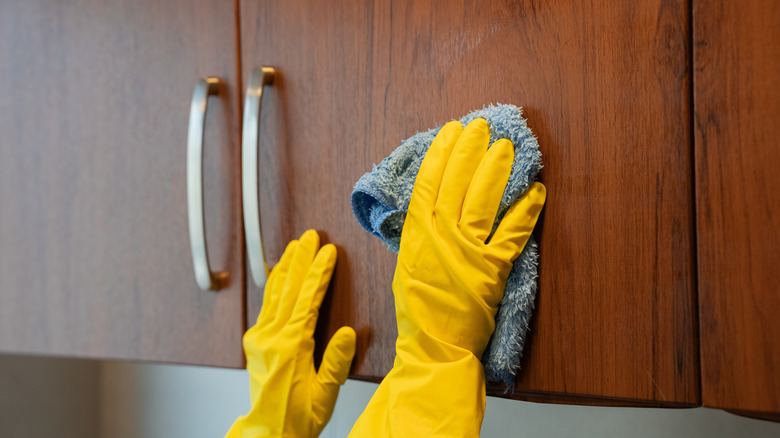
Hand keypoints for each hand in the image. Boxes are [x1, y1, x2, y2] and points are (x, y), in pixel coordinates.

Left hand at [227, 230, 355, 437]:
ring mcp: (259, 337)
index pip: (308, 300)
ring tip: (294, 246)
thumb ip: (338, 361)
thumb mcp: (326, 393)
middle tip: (310, 236)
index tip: (328, 252)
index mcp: (292, 347)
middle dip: (301, 259)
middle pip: (289, 288)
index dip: (320, 273)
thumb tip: (350, 332)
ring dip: (286, 266)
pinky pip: (265, 305)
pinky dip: (273, 285)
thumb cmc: (299, 417)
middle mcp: (271, 337)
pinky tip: (278, 273)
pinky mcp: (254, 341)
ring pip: (274, 293)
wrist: (269, 432)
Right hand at [350, 118, 545, 436]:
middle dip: (470, 151)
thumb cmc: (418, 308)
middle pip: (456, 183)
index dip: (442, 154)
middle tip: (482, 126)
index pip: (428, 182)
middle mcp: (440, 236)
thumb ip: (420, 233)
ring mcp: (467, 252)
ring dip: (496, 171)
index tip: (452, 131)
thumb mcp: (408, 263)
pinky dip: (526, 210)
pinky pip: (513, 233)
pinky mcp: (493, 269)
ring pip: (483, 200)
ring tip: (506, 147)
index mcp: (416, 233)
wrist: (433, 345)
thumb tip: (432, 205)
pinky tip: (536, 189)